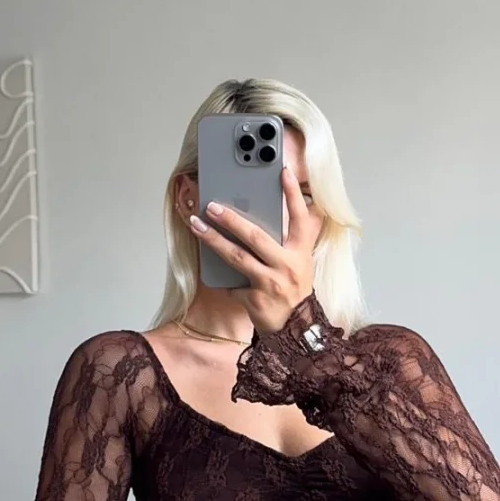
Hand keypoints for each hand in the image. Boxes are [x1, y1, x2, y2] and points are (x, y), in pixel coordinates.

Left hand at [189, 167, 316, 335]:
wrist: (295, 328)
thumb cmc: (294, 289)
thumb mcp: (303, 261)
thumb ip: (301, 236)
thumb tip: (300, 207)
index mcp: (301, 252)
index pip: (300, 218)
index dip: (293, 194)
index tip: (283, 172)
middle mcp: (287, 265)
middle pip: (256, 236)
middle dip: (231, 219)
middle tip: (211, 205)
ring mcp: (271, 283)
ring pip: (237, 256)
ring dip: (213, 240)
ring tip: (196, 225)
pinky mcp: (255, 299)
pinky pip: (231, 283)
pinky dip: (219, 277)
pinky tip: (207, 268)